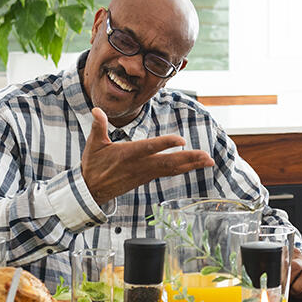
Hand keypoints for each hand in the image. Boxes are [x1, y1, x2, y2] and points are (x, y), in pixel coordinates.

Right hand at [80, 108, 213, 204]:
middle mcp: (140, 165)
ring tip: (209, 161)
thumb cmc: (93, 165)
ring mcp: (146, 173)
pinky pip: (169, 173)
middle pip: (168, 162)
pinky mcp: (148, 177)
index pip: (149, 148)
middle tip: (207, 156)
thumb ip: (98, 126)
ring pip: (172, 169)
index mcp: (128, 155)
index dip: (165, 144)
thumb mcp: (94, 145)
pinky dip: (184, 168)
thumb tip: (96, 110)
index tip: (181, 140)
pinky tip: (196, 165)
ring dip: (192, 164)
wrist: (92, 191)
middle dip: (189, 159)